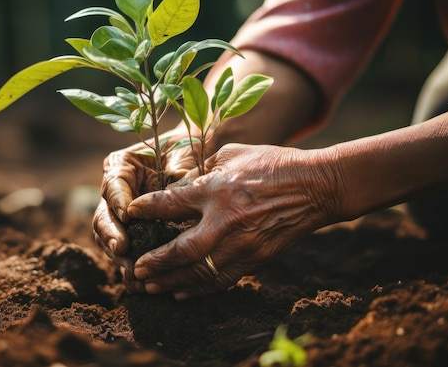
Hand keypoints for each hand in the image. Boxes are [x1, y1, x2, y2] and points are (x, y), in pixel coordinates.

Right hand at [92, 130, 197, 291]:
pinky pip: (125, 251)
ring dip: (118, 256)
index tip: (127, 215)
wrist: (193, 156)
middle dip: (111, 235)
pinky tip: (139, 282)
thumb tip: (179, 186)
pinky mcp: (132, 232)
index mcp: (121, 166)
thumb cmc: (186, 149)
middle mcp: (115, 191)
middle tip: (122, 249)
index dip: (117, 201)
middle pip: (104, 216)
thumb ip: (176, 171)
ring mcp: (120, 213)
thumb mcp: (182, 155)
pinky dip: (131, 265)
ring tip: (131, 271)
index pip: (113, 185)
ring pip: (109, 238)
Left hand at [127, 143, 341, 299]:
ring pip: (200, 272)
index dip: (146, 209)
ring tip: (151, 287)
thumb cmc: (272, 163)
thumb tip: (180, 183)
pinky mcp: (257, 259)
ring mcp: (243, 243)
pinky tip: (183, 293)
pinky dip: (200, 290)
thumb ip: (203, 170)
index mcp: (217, 188)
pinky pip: (223, 280)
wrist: (316, 186)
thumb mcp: (233, 154)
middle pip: (182, 250)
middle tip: (136, 269)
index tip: (131, 214)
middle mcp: (226, 219)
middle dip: (156, 262)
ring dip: (172, 282)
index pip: (171, 203)